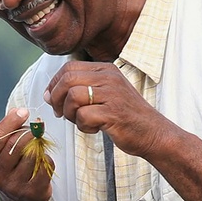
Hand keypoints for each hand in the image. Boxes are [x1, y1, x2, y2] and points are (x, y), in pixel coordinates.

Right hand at [0, 108, 53, 200]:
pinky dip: (47, 159)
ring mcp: (13, 187)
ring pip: (32, 154)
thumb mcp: (1, 152)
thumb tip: (19, 111)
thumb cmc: (10, 168)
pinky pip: (45, 165)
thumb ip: (7, 131)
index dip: (11, 121)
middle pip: (15, 143)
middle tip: (34, 129)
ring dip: (38, 145)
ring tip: (37, 147)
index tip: (23, 111)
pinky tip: (42, 161)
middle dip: (28, 132)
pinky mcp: (32, 193)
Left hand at [44, 61, 181, 157]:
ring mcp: (112, 94)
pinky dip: (83, 126)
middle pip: (67, 80)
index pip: (68, 68)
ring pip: (73, 96)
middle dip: (57, 99)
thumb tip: (48, 95)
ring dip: (70, 113)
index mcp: (105, 69)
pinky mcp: (114, 113)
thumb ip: (79, 89)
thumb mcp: (104, 94)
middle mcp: (109, 77)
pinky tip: (94, 128)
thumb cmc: (125, 115)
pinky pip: (84, 116)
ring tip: (81, 121)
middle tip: (61, 113)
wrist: (153, 132)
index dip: (54, 84)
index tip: (52, 99)